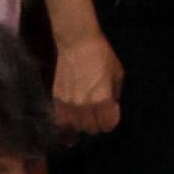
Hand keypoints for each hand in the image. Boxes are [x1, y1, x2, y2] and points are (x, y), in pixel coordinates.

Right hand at [45, 19, 123, 144]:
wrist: (77, 44)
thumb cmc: (102, 56)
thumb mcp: (117, 75)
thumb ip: (114, 95)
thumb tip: (111, 108)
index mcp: (102, 100)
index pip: (108, 125)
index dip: (111, 121)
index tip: (111, 113)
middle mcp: (84, 105)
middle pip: (92, 128)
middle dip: (98, 123)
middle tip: (99, 113)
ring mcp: (68, 104)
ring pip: (76, 126)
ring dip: (82, 123)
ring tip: (86, 113)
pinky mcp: (56, 99)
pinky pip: (61, 120)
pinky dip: (68, 121)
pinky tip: (73, 114)